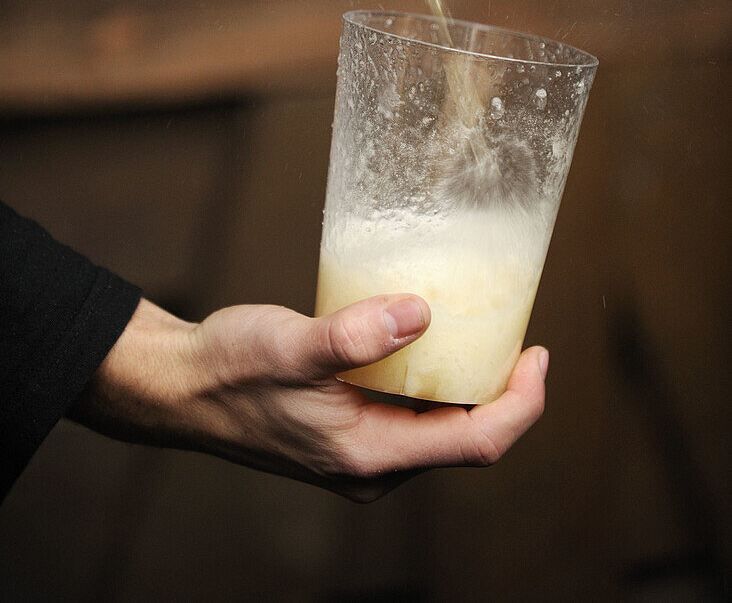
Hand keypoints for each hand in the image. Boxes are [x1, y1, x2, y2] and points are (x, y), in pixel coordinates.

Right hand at [70, 295, 547, 502]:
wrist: (182, 386)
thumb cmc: (230, 369)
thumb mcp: (291, 346)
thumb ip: (353, 335)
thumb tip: (422, 311)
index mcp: (370, 456)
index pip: (476, 442)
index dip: (521, 402)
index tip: (539, 353)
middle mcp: (374, 463)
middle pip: (466, 435)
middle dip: (502, 389)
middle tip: (515, 330)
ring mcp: (362, 450)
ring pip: (439, 422)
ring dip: (467, 380)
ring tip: (481, 327)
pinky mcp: (349, 429)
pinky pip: (411, 409)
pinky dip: (432, 376)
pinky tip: (427, 335)